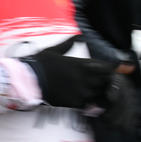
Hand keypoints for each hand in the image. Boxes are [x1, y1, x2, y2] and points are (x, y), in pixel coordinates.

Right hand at [20, 38, 135, 131]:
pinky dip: (90, 105)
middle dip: (106, 83)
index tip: (112, 72)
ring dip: (100, 95)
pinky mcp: (74, 102)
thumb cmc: (40, 63)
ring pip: (99, 94)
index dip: (111, 70)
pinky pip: (88, 105)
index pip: (105, 67)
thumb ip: (68, 44)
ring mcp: (80, 91)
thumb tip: (78, 36)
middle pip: (106, 82)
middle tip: (105, 85)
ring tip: (98, 96)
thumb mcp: (54, 50)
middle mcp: (84, 77)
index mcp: (81, 64)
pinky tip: (87, 103)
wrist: (28, 80)